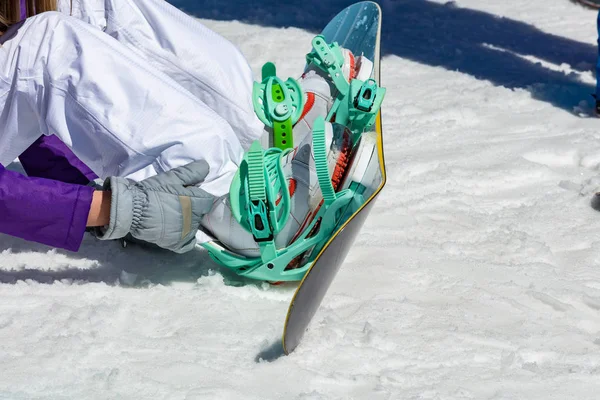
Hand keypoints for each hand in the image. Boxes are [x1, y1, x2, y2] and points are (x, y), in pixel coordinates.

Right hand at [95, 161, 214, 252]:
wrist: (132, 209)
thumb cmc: (153, 191)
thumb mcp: (171, 177)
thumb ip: (191, 172)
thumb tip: (206, 167)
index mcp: (195, 202)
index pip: (208, 200)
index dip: (201, 196)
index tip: (191, 194)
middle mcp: (193, 219)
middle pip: (201, 213)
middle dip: (194, 208)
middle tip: (179, 203)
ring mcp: (185, 233)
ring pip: (195, 227)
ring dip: (189, 221)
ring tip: (175, 216)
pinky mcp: (176, 243)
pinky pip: (188, 244)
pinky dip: (187, 239)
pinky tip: (181, 232)